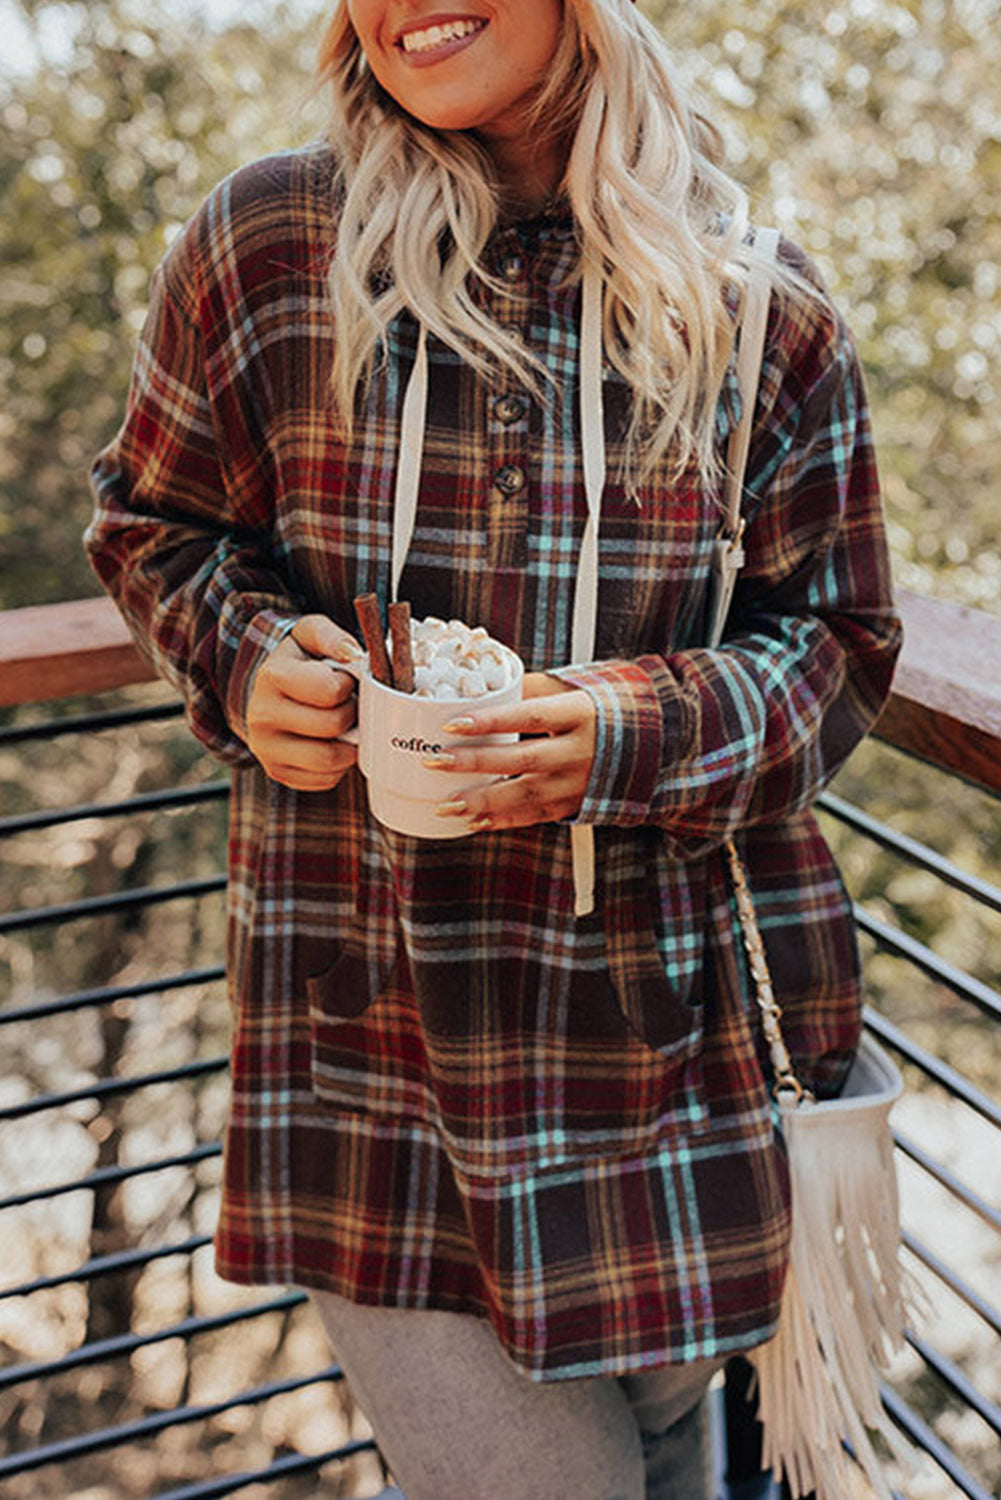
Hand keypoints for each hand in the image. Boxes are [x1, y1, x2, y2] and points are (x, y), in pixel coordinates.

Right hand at [246, 614, 360, 790]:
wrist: (268, 692)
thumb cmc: (298, 661)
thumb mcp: (309, 635)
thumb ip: (331, 636)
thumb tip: (353, 653)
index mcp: (272, 676)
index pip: (330, 690)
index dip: (347, 685)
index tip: (342, 681)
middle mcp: (262, 716)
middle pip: (333, 725)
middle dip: (352, 714)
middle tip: (348, 704)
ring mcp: (266, 749)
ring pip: (330, 759)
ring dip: (349, 743)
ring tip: (344, 725)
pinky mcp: (278, 772)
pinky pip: (325, 779)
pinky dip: (339, 764)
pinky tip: (332, 742)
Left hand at [426, 673, 595, 830]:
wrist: (651, 742)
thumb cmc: (602, 709)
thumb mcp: (572, 689)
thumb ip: (530, 687)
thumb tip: (485, 685)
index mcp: (580, 714)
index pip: (531, 715)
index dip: (492, 720)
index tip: (453, 722)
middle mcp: (581, 751)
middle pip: (524, 758)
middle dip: (475, 763)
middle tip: (435, 760)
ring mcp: (580, 782)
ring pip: (527, 795)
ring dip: (483, 801)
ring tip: (446, 803)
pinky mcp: (576, 804)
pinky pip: (536, 816)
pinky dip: (504, 820)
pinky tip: (474, 821)